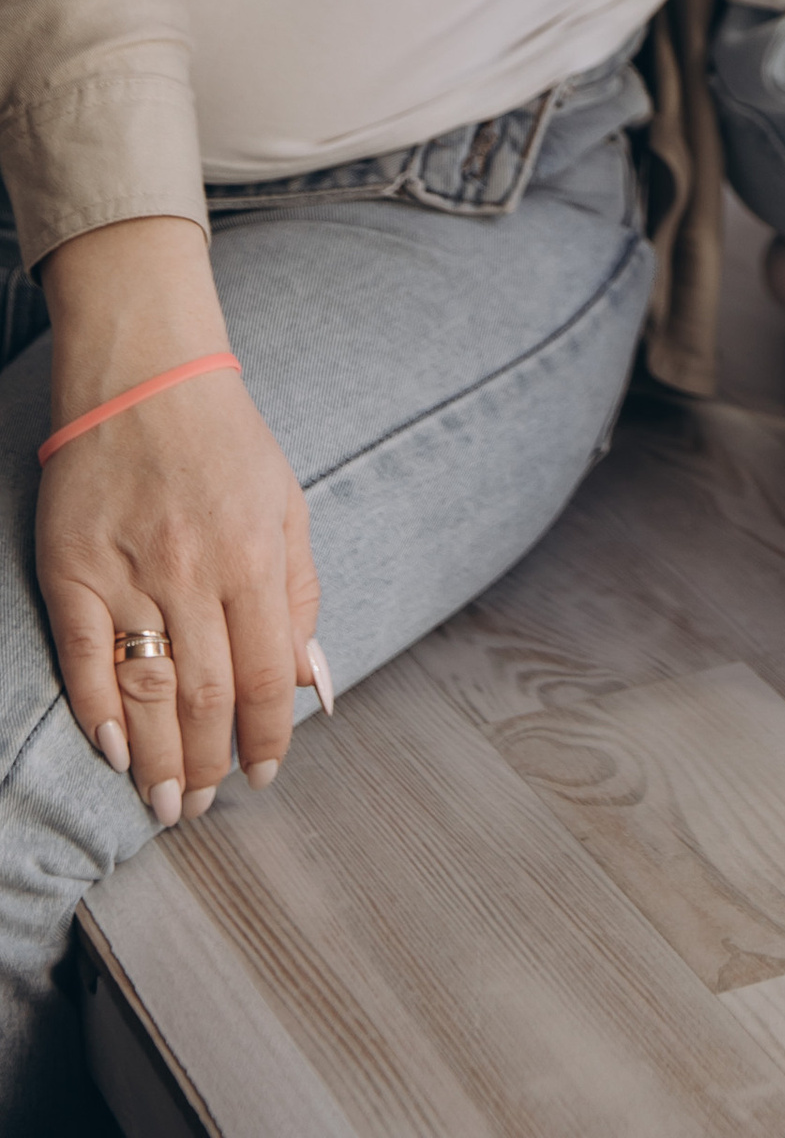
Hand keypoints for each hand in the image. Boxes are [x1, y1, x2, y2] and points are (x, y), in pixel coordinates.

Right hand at [36, 219, 321, 823]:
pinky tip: (114, 751)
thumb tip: (310, 681)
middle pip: (205, 697)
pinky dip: (98, 713)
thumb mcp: (288, 507)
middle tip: (208, 806)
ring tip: (169, 802)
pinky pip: (84, 660)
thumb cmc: (226, 445)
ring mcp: (129, 576)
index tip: (265, 773)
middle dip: (210, 763)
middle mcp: (193, 574)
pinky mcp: (72, 573)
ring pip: (145, 691)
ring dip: (159, 759)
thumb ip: (300, 596)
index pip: (265, 677)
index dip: (267, 737)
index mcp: (254, 558)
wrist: (145, 381)